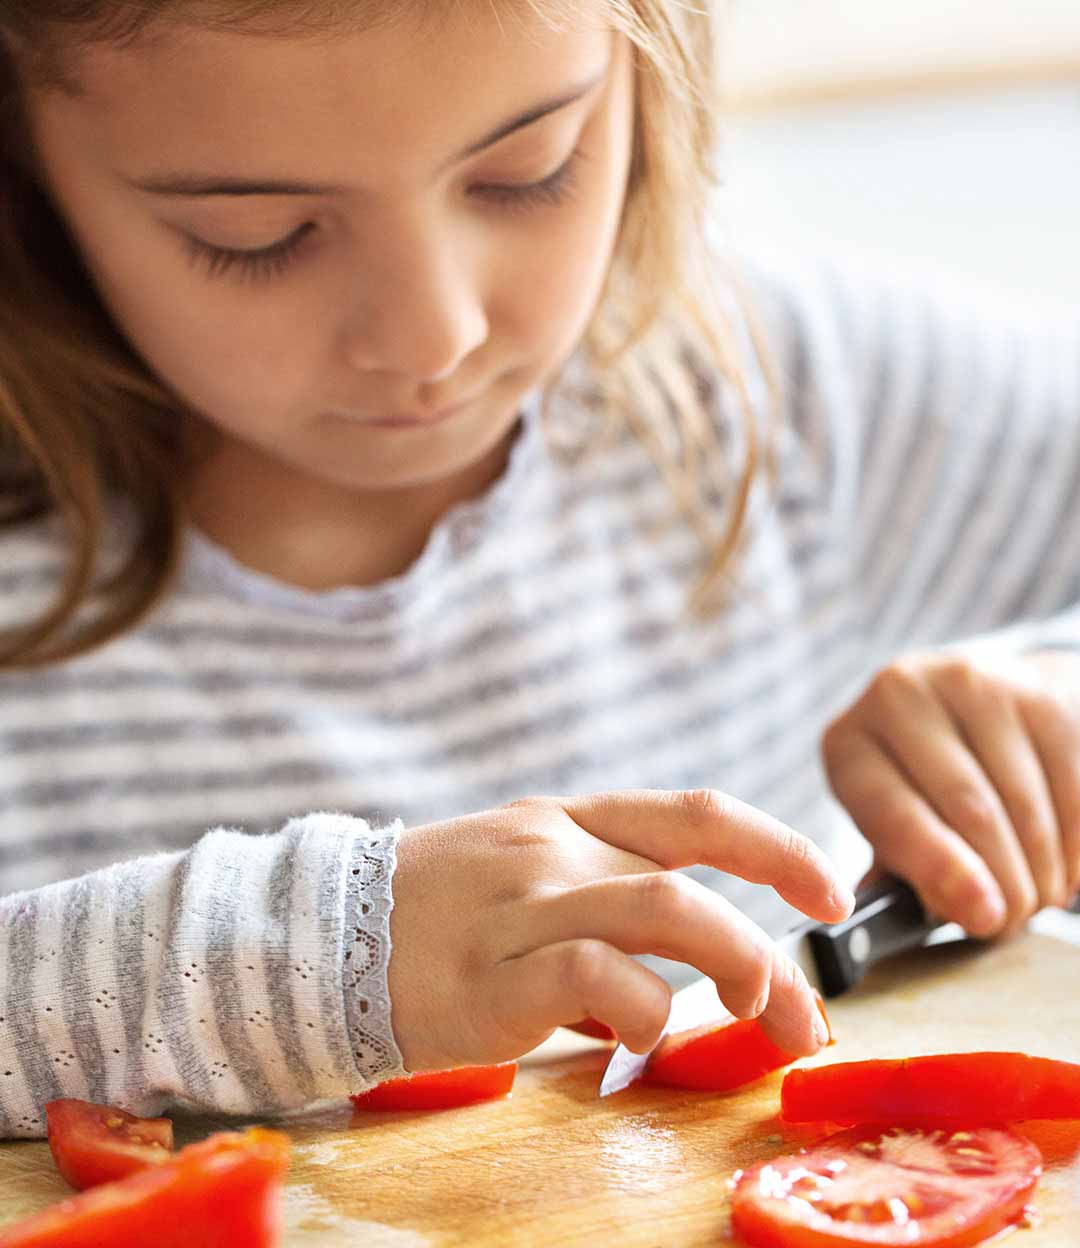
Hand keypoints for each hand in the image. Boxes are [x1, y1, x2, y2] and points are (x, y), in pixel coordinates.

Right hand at [388, 788, 852, 1070]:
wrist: (320, 936)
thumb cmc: (434, 915)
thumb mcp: (523, 877)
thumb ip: (602, 904)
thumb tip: (680, 975)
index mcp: (567, 820)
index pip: (695, 814)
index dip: (776, 846)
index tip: (830, 888)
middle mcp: (554, 849)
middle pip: (694, 874)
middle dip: (773, 947)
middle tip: (806, 1014)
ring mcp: (523, 906)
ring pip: (662, 912)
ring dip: (734, 967)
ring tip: (756, 1018)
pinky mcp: (493, 973)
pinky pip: (597, 979)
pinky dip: (641, 1012)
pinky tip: (633, 1041)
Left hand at [822, 650, 1079, 937]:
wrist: (972, 711)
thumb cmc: (918, 786)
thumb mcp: (890, 822)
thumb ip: (901, 870)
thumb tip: (920, 918)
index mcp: (850, 744)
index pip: (893, 812)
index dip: (939, 869)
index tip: (983, 917)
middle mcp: (901, 698)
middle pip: (969, 809)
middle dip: (1002, 881)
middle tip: (1014, 919)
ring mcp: (971, 684)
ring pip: (1025, 802)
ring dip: (1042, 867)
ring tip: (1037, 895)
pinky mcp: (1034, 691)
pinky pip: (1070, 782)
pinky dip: (1074, 840)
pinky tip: (1062, 864)